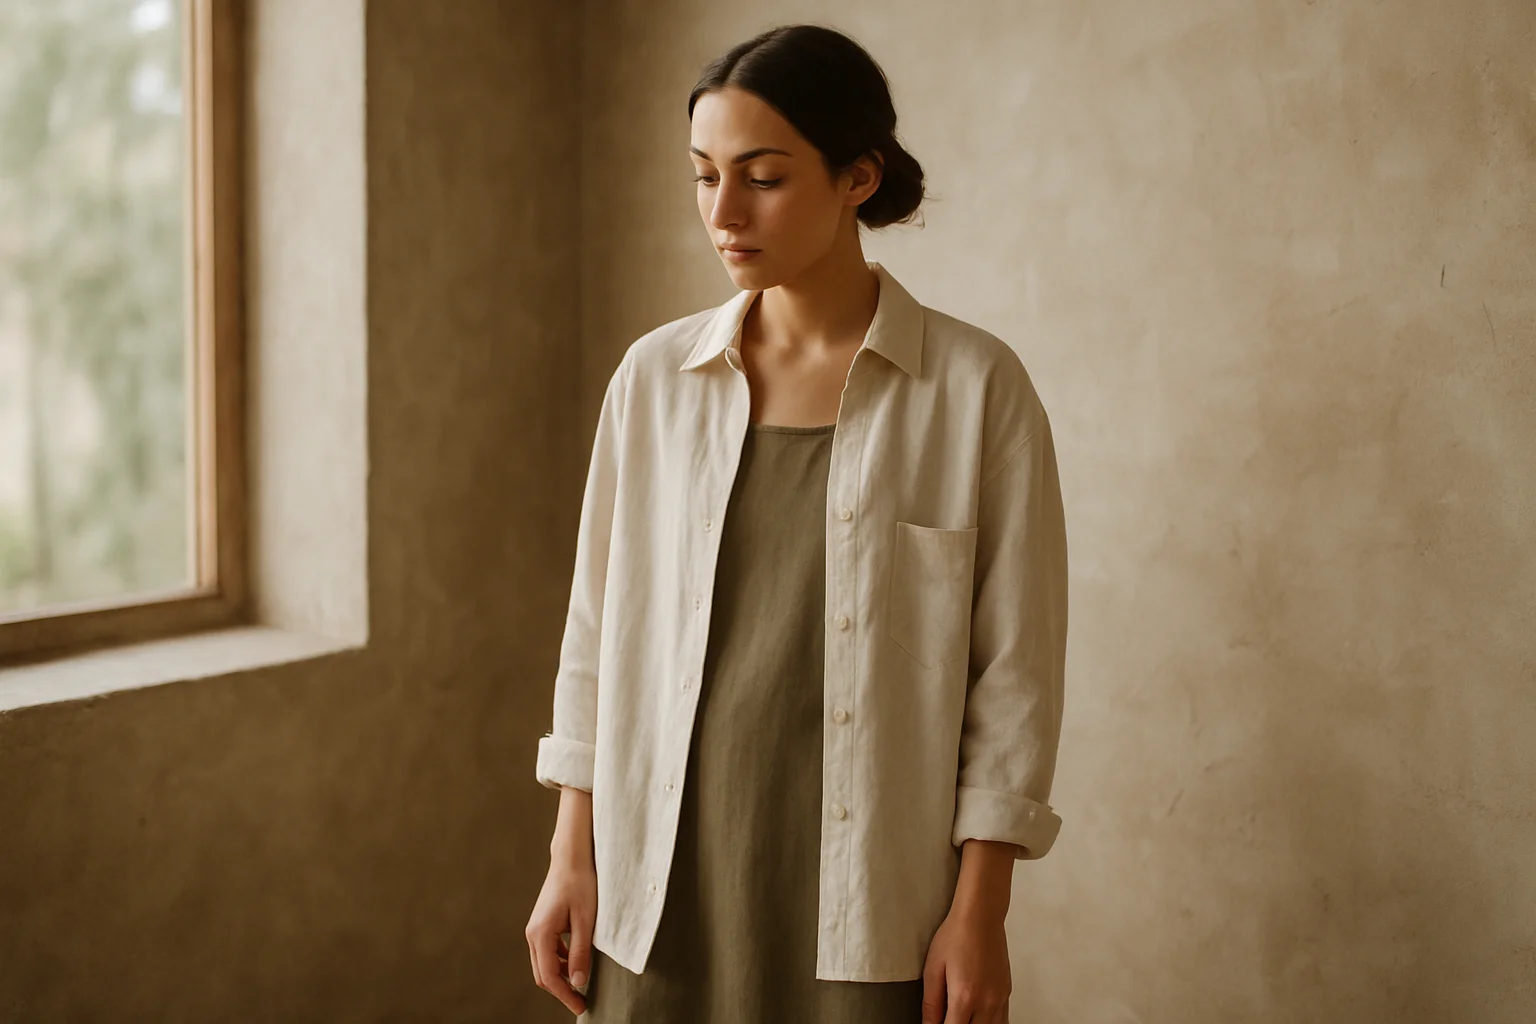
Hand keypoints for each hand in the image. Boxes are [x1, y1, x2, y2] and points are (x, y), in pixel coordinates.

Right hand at [526, 848, 597, 1015]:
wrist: (572, 858)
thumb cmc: (580, 884)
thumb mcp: (585, 920)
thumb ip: (580, 952)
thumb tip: (579, 982)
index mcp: (540, 934)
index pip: (549, 976)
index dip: (565, 995)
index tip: (581, 1006)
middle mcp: (533, 934)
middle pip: (543, 974)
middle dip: (561, 990)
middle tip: (581, 1002)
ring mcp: (535, 929)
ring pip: (544, 964)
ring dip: (561, 976)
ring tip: (582, 984)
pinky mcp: (542, 925)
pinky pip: (548, 952)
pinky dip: (561, 962)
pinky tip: (576, 962)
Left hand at [920, 904, 1011, 1023]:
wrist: (981, 916)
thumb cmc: (955, 936)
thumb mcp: (933, 968)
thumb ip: (931, 1003)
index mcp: (964, 997)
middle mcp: (986, 1001)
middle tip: (946, 1017)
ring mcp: (1000, 998)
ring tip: (962, 1016)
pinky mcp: (1007, 992)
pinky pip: (1001, 1020)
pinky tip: (977, 1018)